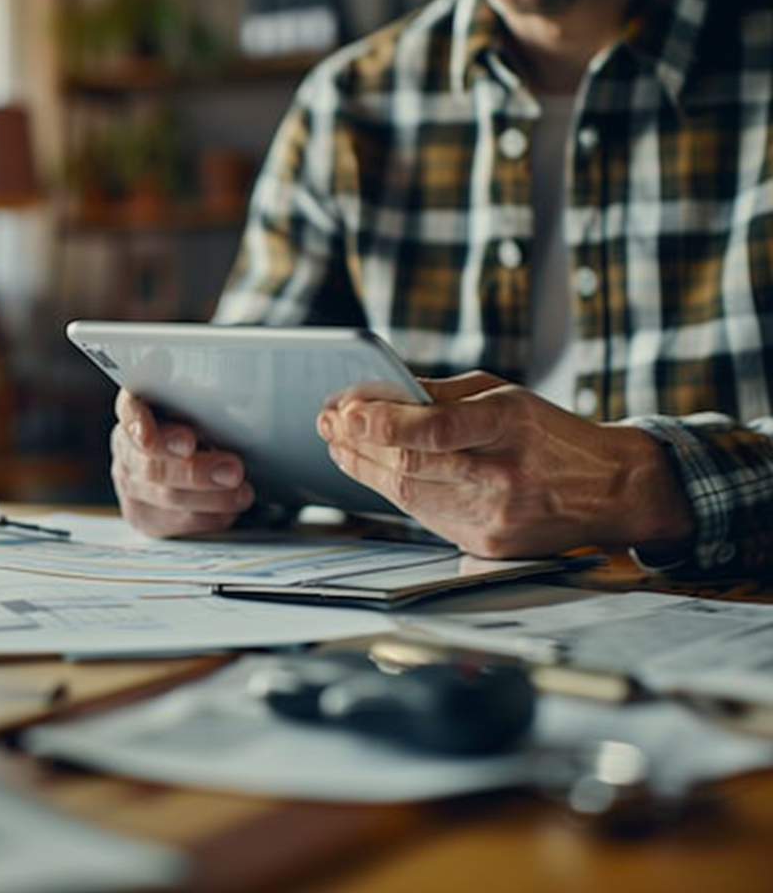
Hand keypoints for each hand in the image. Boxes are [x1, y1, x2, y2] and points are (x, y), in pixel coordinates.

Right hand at [111, 389, 254, 537]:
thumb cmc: (197, 427)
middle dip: (196, 472)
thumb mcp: (200, 410)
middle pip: (152, 466)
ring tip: (241, 493)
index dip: (153, 429)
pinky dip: (209, 517)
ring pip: (167, 496)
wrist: (186, 461)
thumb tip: (240, 420)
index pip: (131, 413)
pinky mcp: (141, 515)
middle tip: (233, 471)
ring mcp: (130, 483)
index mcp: (135, 407)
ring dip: (211, 497)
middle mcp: (126, 446)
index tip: (187, 441)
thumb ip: (204, 411)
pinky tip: (229, 510)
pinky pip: (176, 522)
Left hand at [315, 371, 694, 557]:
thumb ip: (441, 395)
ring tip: (339, 443)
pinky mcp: (487, 544)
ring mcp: (495, 516)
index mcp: (513, 425)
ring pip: (409, 493)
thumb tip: (374, 394)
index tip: (346, 410)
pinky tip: (372, 469)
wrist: (610, 490)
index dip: (386, 422)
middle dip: (359, 443)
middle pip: (413, 464)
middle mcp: (504, 474)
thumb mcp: (505, 395)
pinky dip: (393, 490)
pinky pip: (424, 515)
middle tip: (329, 423)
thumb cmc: (550, 434)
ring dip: (364, 467)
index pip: (439, 428)